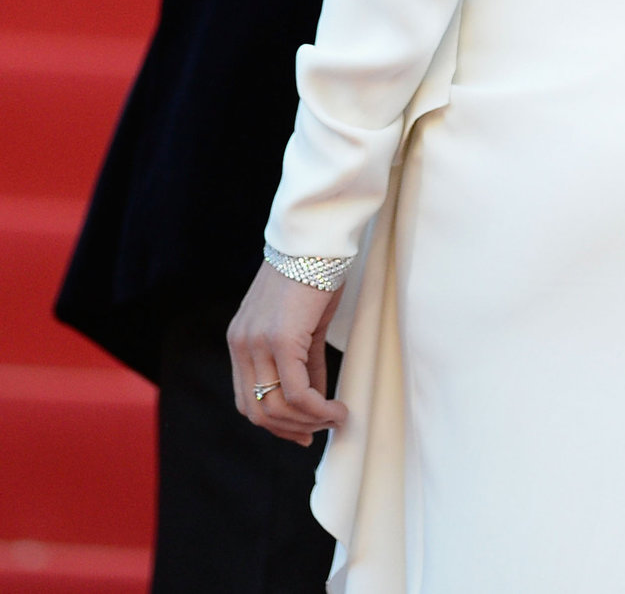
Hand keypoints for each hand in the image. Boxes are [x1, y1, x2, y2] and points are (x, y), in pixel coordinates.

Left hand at [227, 261, 346, 444]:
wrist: (315, 239)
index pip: (247, 401)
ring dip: (308, 422)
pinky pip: (296, 391)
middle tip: (321, 431)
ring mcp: (257, 344)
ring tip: (336, 418)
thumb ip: (303, 362)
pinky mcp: (280, 340)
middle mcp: (241, 346)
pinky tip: (337, 410)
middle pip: (256, 412)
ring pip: (275, 407)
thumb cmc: (314, 274)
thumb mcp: (303, 324)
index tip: (304, 431)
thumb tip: (314, 400)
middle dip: (291, 429)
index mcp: (241, 342)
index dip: (275, 424)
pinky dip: (317, 409)